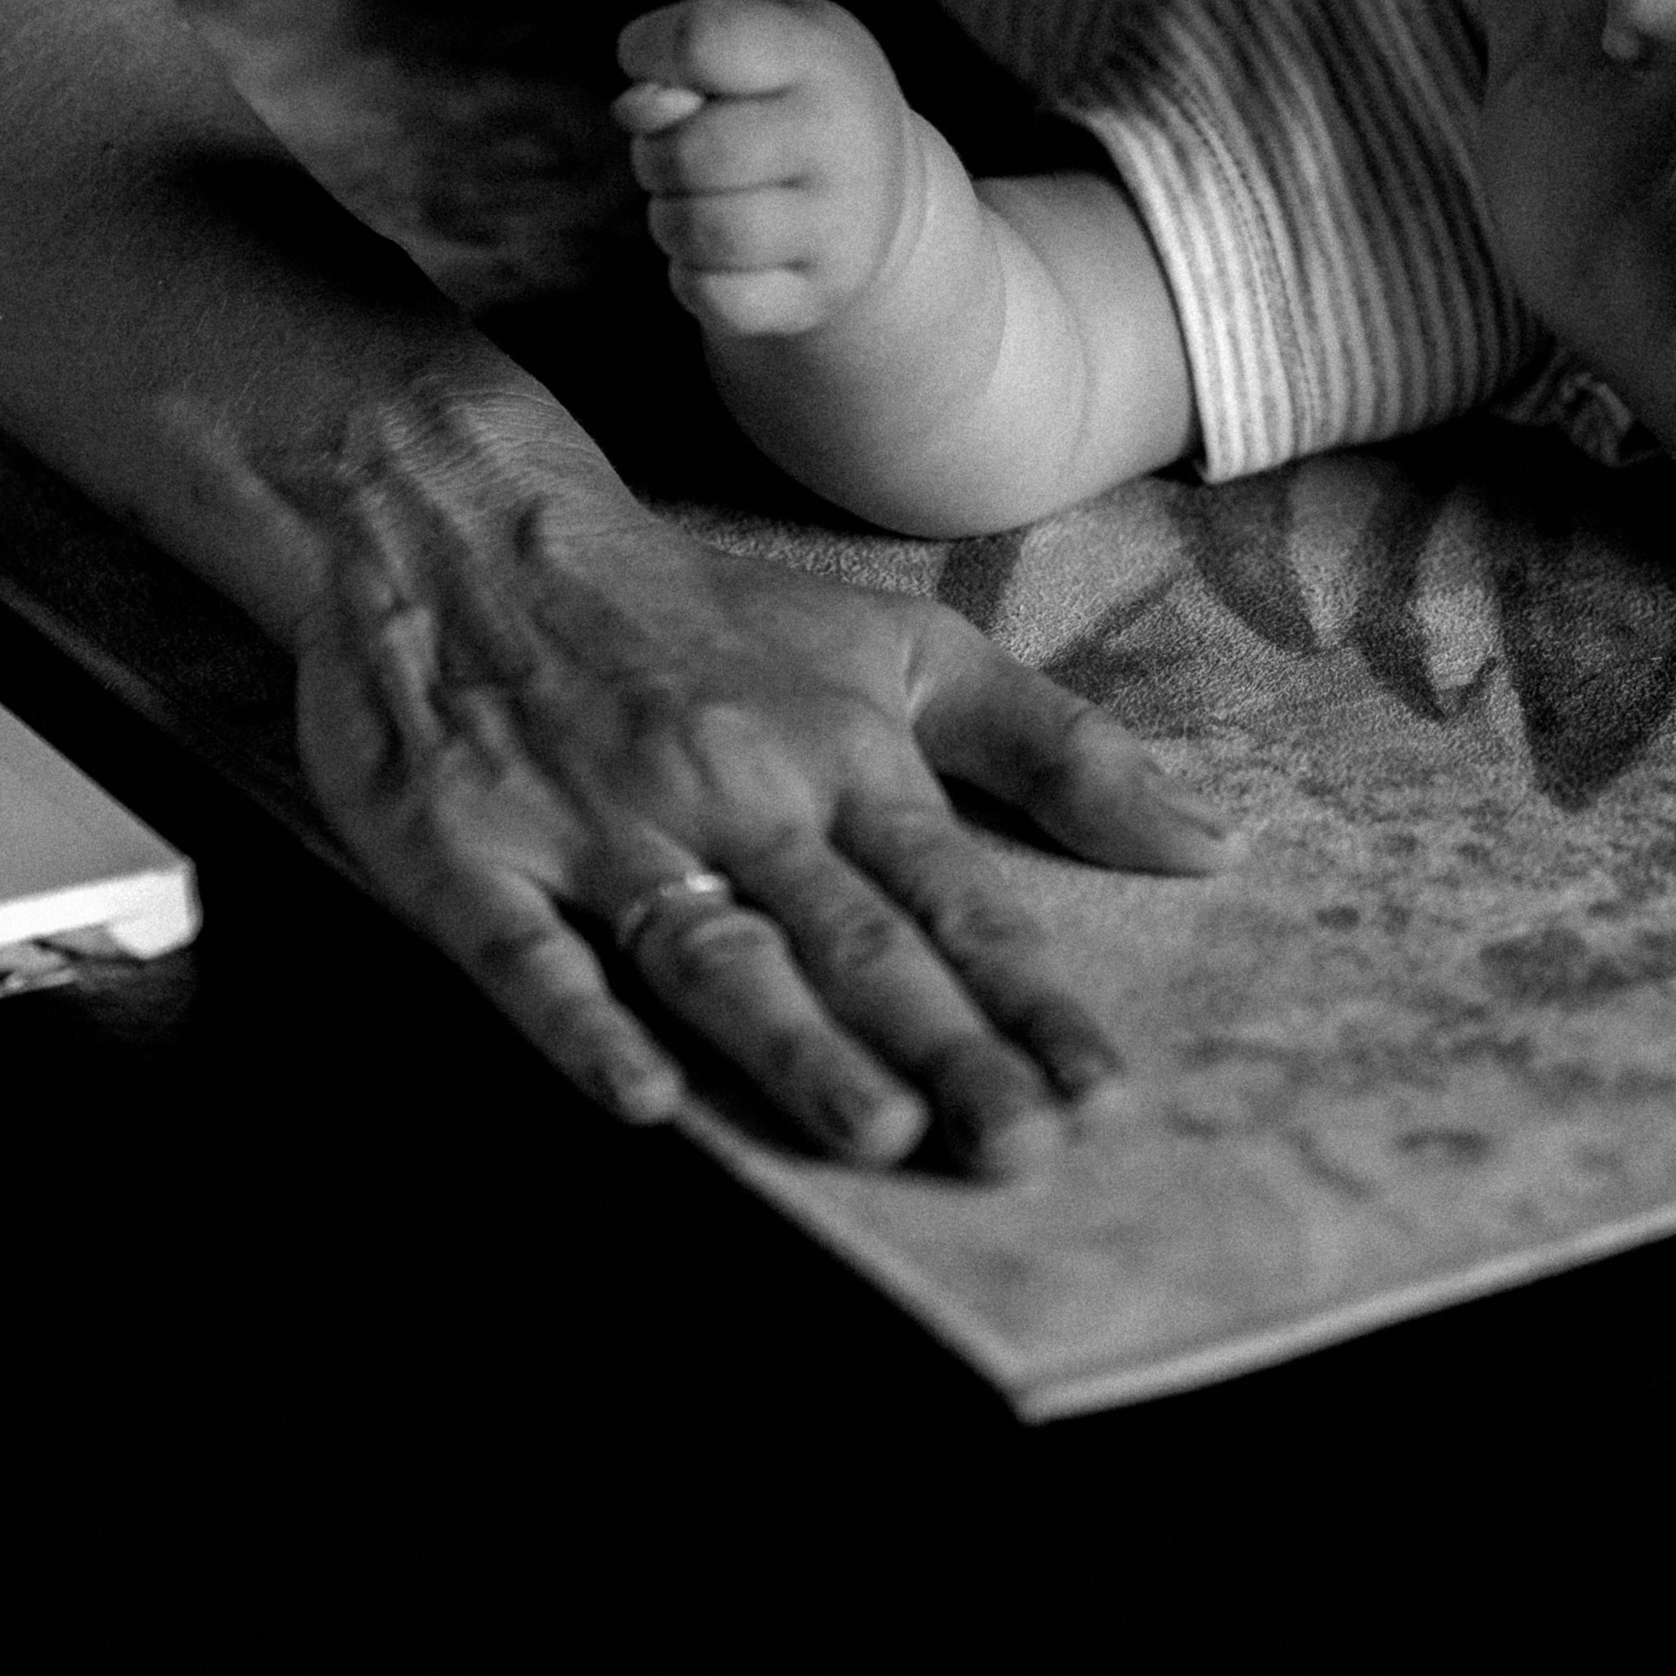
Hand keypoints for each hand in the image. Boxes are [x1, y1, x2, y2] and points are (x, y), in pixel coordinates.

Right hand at [289, 393, 1231, 1171]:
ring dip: (793, 1040)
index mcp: (837, 751)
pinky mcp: (468, 852)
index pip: (953, 896)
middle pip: (851, 936)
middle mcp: (733, 790)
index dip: (1028, 999)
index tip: (1104, 1095)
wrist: (469, 530)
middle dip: (942, 1045)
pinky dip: (582, 1021)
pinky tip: (642, 1096)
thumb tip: (1208, 849)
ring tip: (876, 1128)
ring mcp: (598, 824)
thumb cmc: (709, 617)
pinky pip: (525, 953)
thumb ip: (1052, 749)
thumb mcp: (898, 650)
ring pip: (711, 948)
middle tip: (1020, 1145)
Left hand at [615, 0, 925, 339]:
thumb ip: (683, 55)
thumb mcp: (756, 47)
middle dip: (656, 153)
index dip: (652, 52)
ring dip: (668, 217)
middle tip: (684, 151)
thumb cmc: (790, 97)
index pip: (705, 38)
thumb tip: (637, 109)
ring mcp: (837, 224)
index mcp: (816, 54)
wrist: (884, 186)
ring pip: (695, 229)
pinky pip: (712, 297)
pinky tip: (719, 254)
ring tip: (698, 201)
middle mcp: (839, 136)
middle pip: (690, 150)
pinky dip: (692, 277)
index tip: (671, 73)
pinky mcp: (821, 294)